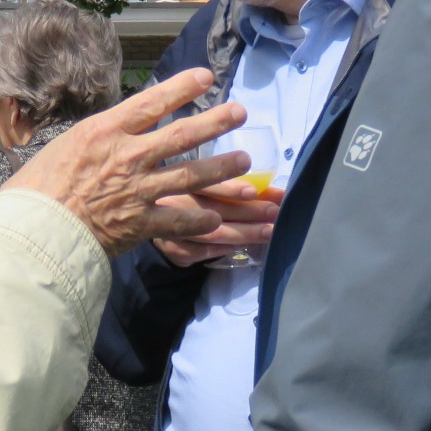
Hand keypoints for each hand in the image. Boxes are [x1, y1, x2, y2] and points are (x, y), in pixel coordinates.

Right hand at [2, 69, 250, 254]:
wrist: (34, 231)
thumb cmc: (36, 188)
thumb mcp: (64, 146)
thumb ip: (96, 138)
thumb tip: (111, 132)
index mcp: (105, 131)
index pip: (151, 101)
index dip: (182, 87)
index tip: (205, 76)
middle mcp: (128, 156)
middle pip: (183, 134)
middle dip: (216, 121)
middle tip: (239, 112)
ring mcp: (138, 190)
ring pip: (192, 175)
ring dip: (222, 167)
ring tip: (244, 161)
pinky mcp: (141, 223)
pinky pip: (181, 220)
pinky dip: (201, 220)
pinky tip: (216, 217)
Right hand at [154, 178, 286, 267]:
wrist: (152, 220)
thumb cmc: (189, 195)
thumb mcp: (206, 183)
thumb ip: (239, 186)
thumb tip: (278, 193)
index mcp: (178, 179)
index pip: (203, 183)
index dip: (229, 188)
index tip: (254, 191)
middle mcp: (171, 203)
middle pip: (211, 209)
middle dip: (245, 211)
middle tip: (273, 211)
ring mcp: (170, 228)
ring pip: (211, 233)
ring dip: (243, 232)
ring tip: (269, 230)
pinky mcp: (174, 249)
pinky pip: (204, 251)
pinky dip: (226, 248)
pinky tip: (246, 245)